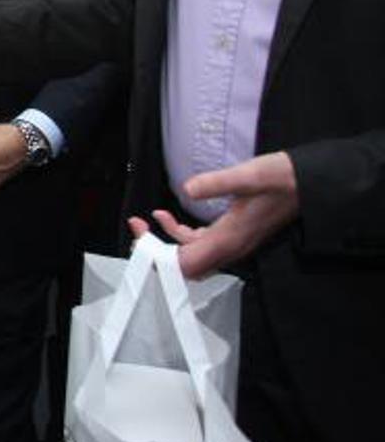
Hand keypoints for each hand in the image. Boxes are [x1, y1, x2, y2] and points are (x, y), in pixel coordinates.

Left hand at [128, 151, 298, 277]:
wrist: (306, 182)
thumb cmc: (281, 179)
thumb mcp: (249, 175)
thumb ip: (217, 183)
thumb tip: (188, 189)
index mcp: (230, 240)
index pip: (186, 265)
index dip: (159, 259)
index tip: (140, 239)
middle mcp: (229, 247)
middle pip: (184, 266)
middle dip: (155, 253)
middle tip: (136, 230)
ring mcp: (230, 242)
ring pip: (189, 255)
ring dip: (163, 242)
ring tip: (142, 222)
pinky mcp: (231, 233)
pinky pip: (198, 243)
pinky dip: (178, 234)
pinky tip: (165, 215)